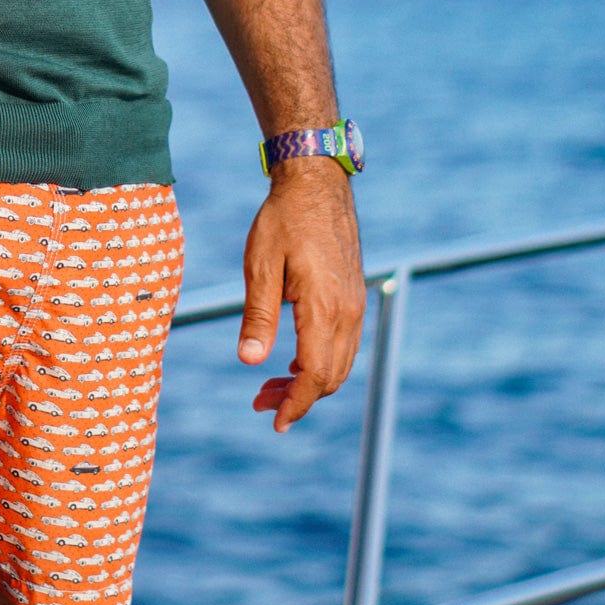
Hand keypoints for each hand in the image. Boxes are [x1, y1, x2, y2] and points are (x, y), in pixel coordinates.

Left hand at [237, 160, 364, 431]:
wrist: (316, 183)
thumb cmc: (283, 220)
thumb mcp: (260, 266)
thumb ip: (257, 316)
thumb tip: (249, 361)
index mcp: (324, 308)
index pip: (314, 374)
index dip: (295, 403)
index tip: (274, 421)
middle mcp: (348, 312)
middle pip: (330, 376)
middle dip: (297, 397)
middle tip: (260, 401)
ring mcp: (355, 303)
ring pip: (340, 363)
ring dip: (309, 381)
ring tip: (271, 384)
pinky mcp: (353, 294)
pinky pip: (343, 343)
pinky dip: (320, 361)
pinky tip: (292, 358)